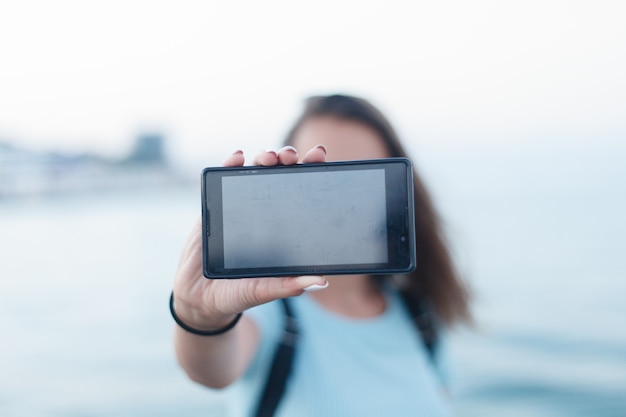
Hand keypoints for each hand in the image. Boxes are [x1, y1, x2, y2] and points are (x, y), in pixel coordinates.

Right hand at [172, 145, 328, 330]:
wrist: (201, 299)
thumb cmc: (238, 293)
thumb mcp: (266, 289)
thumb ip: (289, 284)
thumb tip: (321, 281)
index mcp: (282, 227)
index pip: (301, 192)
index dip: (310, 172)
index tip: (319, 155)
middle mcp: (263, 212)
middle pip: (279, 176)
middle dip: (286, 159)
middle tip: (290, 156)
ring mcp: (239, 207)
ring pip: (253, 173)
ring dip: (262, 158)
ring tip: (268, 157)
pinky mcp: (215, 209)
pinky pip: (223, 181)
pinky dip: (230, 164)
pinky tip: (237, 157)